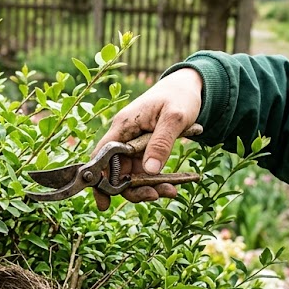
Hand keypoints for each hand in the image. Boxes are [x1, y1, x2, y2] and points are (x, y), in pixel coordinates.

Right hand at [92, 68, 203, 210]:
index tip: (103, 201)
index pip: (101, 156)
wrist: (190, 87)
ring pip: (132, 175)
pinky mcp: (145, 150)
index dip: (98, 181)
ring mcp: (134, 145)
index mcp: (123, 126)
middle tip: (154, 196)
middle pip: (117, 172)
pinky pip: (145, 171)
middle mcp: (124, 138)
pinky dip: (157, 181)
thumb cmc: (180, 97)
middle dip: (133, 189)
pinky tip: (172, 185)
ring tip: (171, 191)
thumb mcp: (174, 118)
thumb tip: (150, 170)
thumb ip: (161, 143)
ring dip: (148, 187)